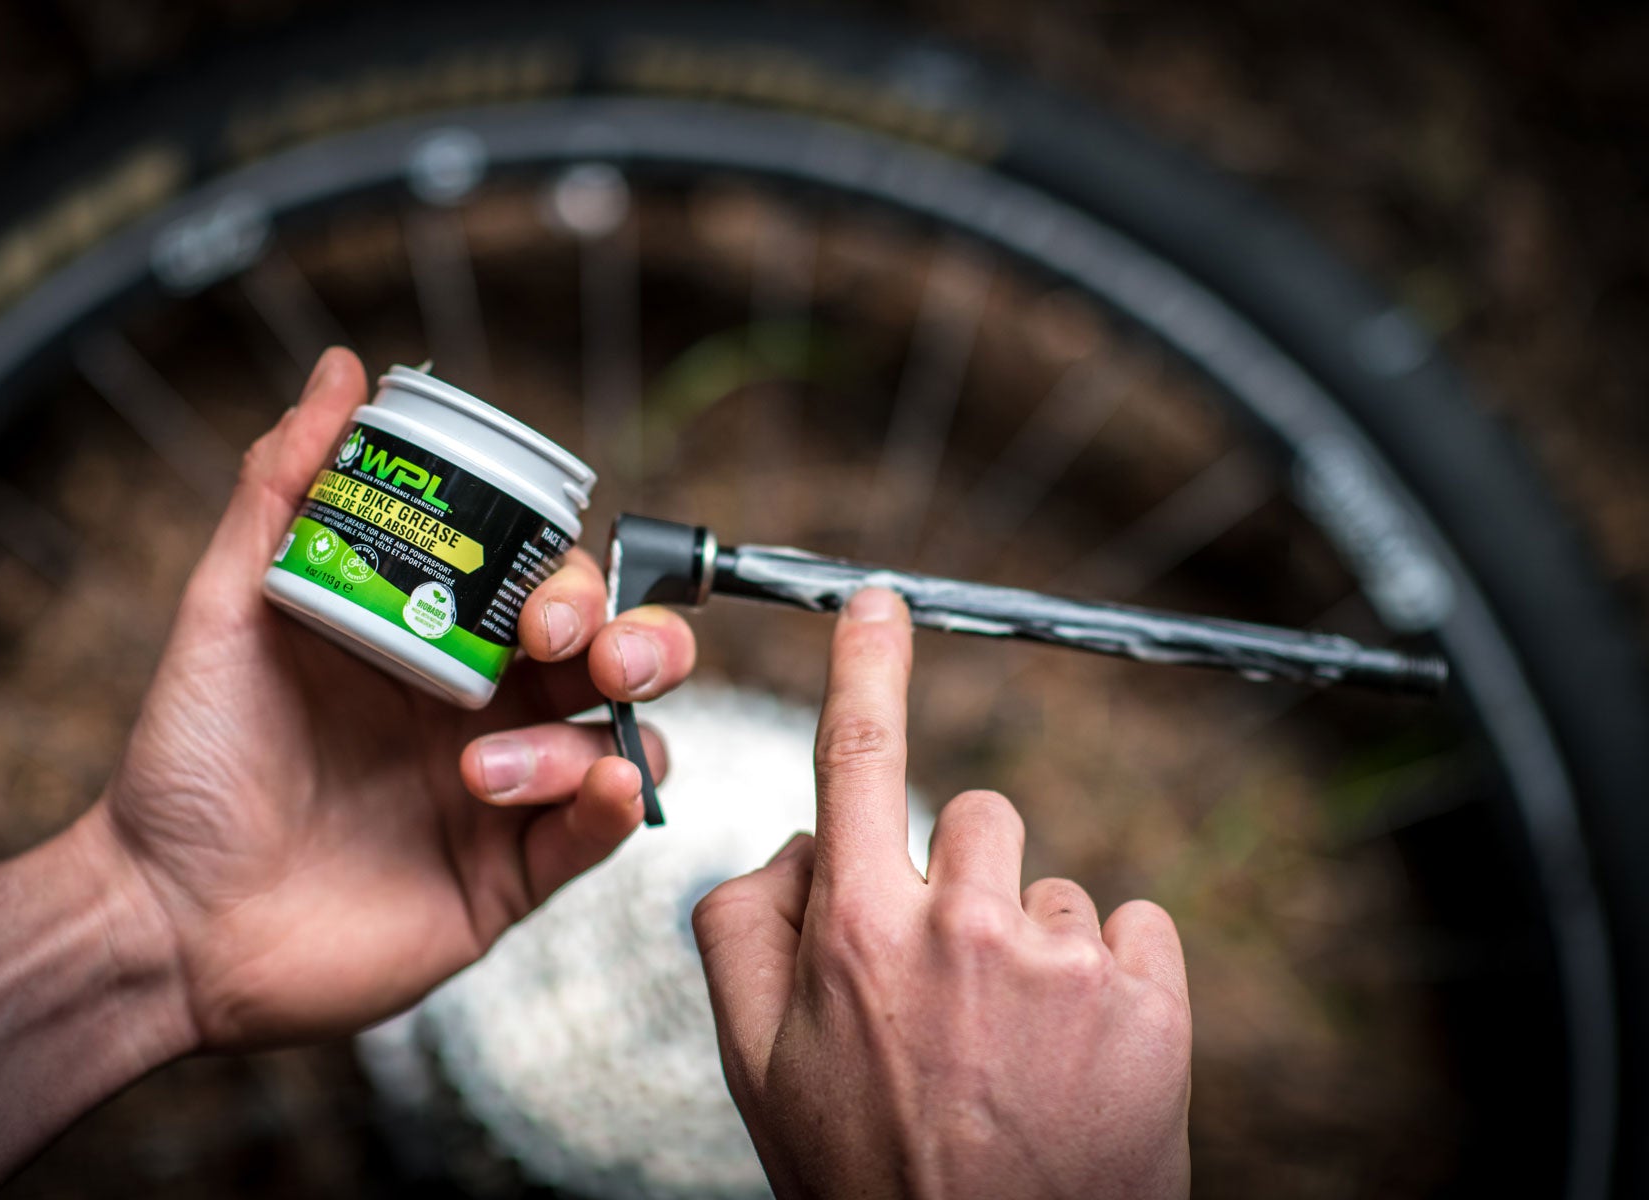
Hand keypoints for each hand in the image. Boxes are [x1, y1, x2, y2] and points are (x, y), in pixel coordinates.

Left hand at [94, 348, 695, 1048]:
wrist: (164, 916)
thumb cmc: (191, 764)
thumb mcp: (231, 609)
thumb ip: (285, 489)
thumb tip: (341, 371)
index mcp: (440, 643)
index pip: (550, 589)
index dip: (574, 581)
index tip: (539, 596)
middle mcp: (486, 711)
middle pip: (616, 657)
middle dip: (636, 641)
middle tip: (578, 651)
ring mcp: (506, 797)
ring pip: (625, 741)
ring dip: (599, 736)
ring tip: (486, 773)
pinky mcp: (508, 879)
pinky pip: (597, 836)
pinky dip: (614, 805)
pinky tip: (594, 791)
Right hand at [693, 588, 1190, 1198]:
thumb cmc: (872, 1180)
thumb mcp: (757, 1069)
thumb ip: (742, 931)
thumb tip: (791, 847)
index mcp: (857, 930)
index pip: (854, 752)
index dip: (866, 661)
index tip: (878, 602)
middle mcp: (961, 924)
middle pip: (972, 814)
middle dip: (960, 874)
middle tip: (953, 979)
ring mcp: (1062, 958)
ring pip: (1049, 884)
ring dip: (1031, 942)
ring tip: (1015, 1044)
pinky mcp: (1149, 996)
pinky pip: (1133, 927)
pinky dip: (1112, 979)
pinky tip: (1078, 1056)